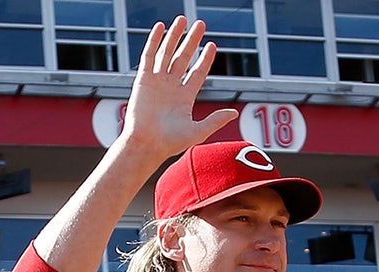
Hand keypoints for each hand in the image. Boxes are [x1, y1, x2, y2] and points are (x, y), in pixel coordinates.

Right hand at [119, 16, 237, 159]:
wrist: (146, 144)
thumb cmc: (170, 143)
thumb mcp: (198, 131)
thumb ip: (215, 120)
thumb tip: (234, 113)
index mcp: (185, 97)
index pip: (197, 72)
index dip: (205, 59)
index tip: (212, 45)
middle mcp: (171, 87)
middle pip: (184, 58)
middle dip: (192, 41)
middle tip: (201, 24)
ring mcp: (157, 82)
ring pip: (167, 53)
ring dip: (175, 36)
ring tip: (183, 19)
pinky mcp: (143, 80)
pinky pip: (149, 56)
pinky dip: (154, 41)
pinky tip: (161, 27)